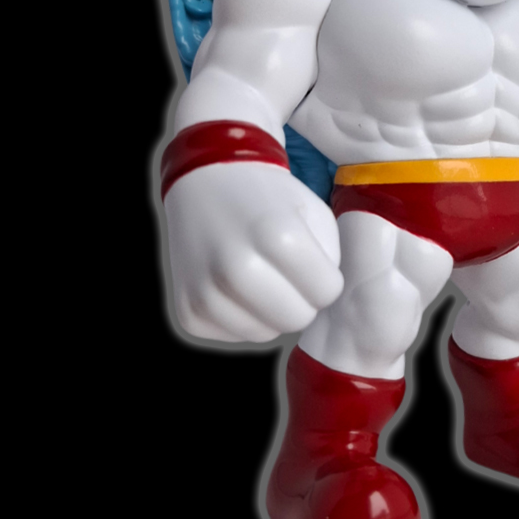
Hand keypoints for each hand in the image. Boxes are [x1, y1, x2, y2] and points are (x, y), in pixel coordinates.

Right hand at [164, 162, 343, 341]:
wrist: (205, 183)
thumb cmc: (268, 199)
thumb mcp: (313, 211)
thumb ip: (330, 256)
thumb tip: (321, 301)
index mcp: (276, 235)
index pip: (328, 293)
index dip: (326, 278)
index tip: (311, 261)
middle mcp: (236, 267)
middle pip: (298, 319)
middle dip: (302, 300)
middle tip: (288, 273)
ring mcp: (206, 292)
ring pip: (266, 334)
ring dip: (271, 311)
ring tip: (259, 275)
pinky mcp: (187, 312)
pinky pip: (234, 335)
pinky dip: (240, 316)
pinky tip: (233, 284)